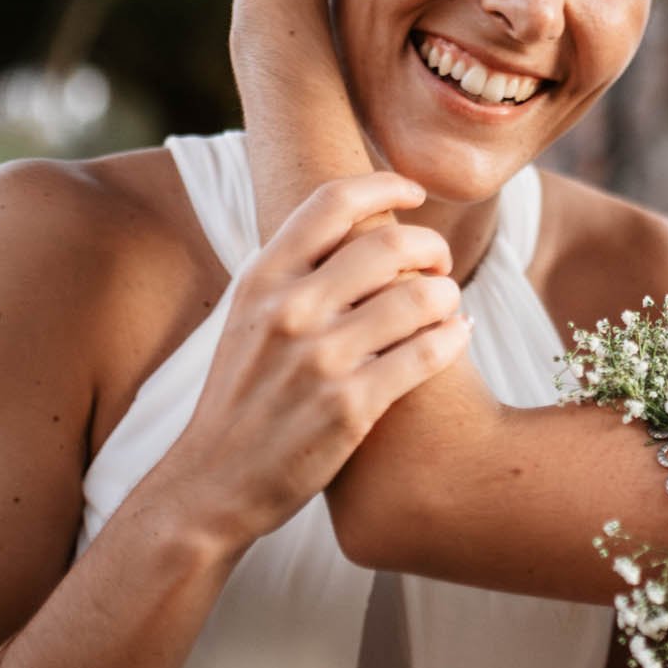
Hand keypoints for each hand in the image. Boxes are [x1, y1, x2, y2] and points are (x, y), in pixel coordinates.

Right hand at [149, 171, 468, 550]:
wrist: (211, 482)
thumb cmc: (242, 394)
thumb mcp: (249, 317)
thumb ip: (295, 270)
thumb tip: (359, 219)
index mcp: (262, 278)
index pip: (332, 201)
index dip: (385, 184)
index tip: (414, 191)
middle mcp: (289, 310)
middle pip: (391, 243)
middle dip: (431, 247)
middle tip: (439, 264)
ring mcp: (319, 360)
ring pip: (420, 297)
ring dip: (447, 295)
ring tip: (447, 306)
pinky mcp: (350, 407)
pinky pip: (427, 353)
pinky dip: (453, 337)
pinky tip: (456, 336)